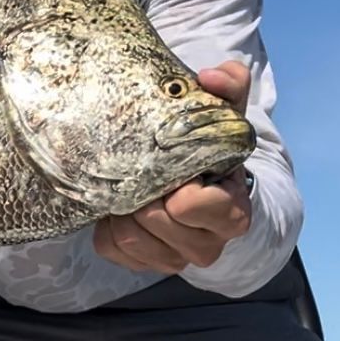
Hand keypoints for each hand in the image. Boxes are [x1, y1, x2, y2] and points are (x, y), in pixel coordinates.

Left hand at [93, 61, 252, 274]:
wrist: (203, 186)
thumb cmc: (212, 148)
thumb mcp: (227, 114)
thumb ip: (229, 86)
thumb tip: (210, 77)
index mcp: (232, 213)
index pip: (192, 204)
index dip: (175, 181)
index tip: (171, 161)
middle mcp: (207, 245)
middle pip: (155, 221)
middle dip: (141, 191)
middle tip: (139, 167)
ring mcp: (175, 259)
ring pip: (130, 238)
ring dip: (121, 208)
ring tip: (126, 183)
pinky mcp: (143, 264)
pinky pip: (111, 248)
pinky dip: (106, 225)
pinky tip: (117, 204)